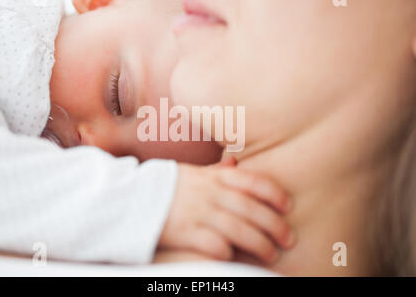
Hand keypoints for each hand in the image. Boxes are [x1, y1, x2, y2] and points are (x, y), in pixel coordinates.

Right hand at [158, 161, 294, 264]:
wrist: (130, 197)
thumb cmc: (165, 186)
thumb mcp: (191, 172)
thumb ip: (216, 170)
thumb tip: (236, 161)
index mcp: (212, 177)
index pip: (252, 181)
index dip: (274, 193)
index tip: (287, 206)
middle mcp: (209, 193)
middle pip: (251, 209)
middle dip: (275, 225)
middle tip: (288, 239)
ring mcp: (197, 212)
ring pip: (239, 229)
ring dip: (259, 244)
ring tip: (271, 254)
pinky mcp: (185, 232)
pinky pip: (214, 244)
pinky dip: (228, 252)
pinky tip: (236, 258)